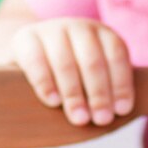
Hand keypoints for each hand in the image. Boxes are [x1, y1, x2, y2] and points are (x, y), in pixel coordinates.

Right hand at [10, 18, 133, 126]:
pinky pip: (36, 60)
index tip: (122, 110)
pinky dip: (46, 83)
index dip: (121, 83)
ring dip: (74, 93)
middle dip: (99, 93)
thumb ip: (106, 91)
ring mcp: (51, 30)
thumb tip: (116, 115)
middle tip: (102, 120)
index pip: (116, 55)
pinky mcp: (25, 38)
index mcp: (102, 34)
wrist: (30, 58)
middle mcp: (78, 27)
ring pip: (65, 62)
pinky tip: (53, 102)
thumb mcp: (92, 78)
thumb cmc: (72, 77)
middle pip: (92, 61)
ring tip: (79, 118)